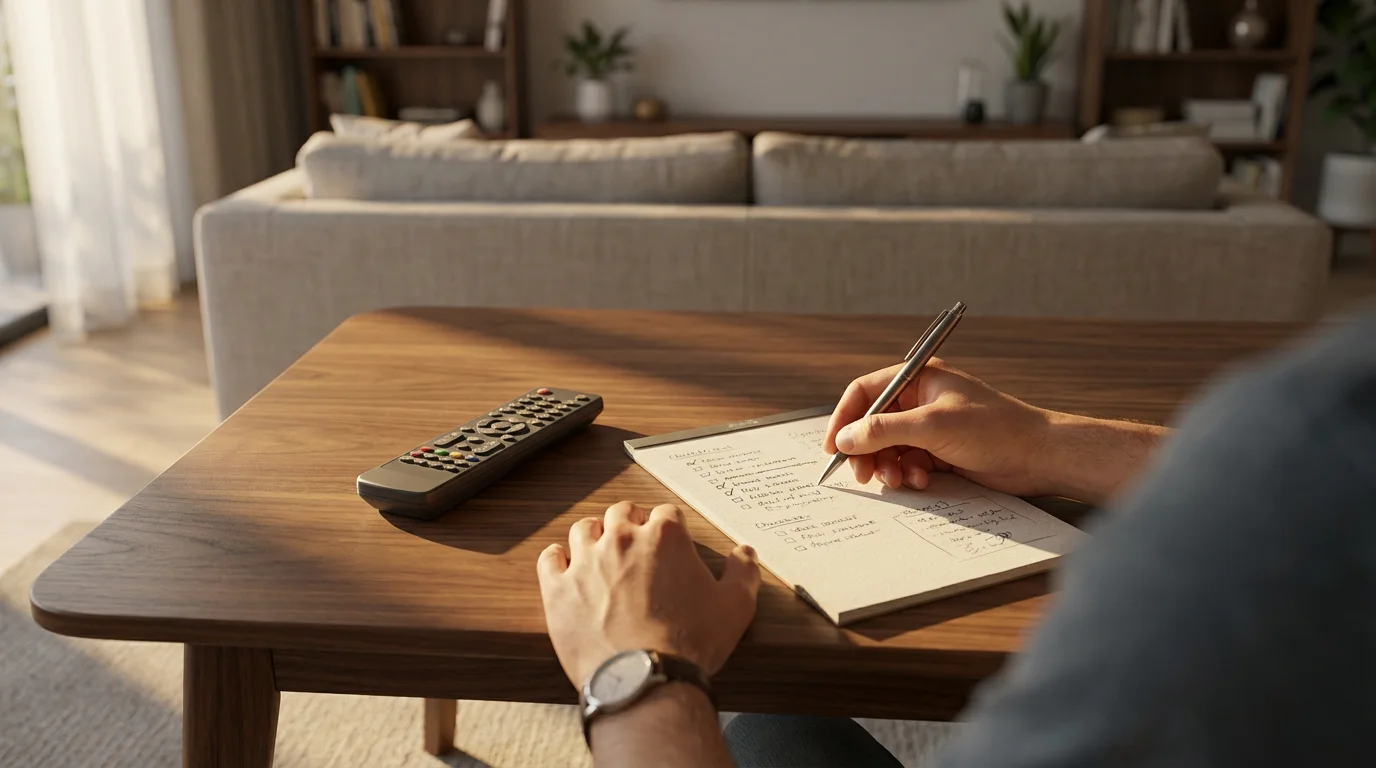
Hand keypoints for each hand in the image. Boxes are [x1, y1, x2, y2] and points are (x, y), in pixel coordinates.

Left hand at [537, 501, 760, 688]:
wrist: (644, 680)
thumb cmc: (690, 644)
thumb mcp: (735, 607)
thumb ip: (743, 572)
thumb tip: (744, 553)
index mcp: (664, 536)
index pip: (666, 513)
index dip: (669, 526)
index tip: (670, 542)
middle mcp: (621, 539)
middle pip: (621, 512)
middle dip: (630, 523)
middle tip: (636, 545)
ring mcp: (585, 561)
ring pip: (583, 529)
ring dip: (594, 536)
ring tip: (600, 553)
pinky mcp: (558, 589)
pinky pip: (550, 559)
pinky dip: (557, 559)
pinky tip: (565, 567)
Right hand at [822, 358, 1055, 496]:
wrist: (1039, 456)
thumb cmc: (994, 428)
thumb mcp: (932, 426)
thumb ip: (883, 430)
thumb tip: (845, 438)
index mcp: (918, 378)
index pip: (865, 392)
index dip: (845, 418)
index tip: (833, 446)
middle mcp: (920, 400)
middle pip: (872, 424)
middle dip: (865, 450)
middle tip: (862, 474)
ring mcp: (929, 427)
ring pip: (887, 448)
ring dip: (887, 466)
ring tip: (898, 480)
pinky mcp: (939, 452)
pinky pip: (906, 463)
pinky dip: (907, 474)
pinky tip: (922, 480)